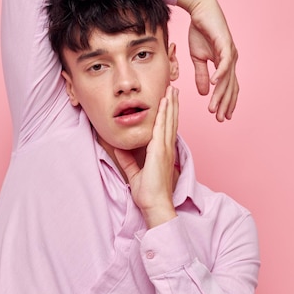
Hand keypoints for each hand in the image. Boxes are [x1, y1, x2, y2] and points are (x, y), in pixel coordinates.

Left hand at [114, 86, 178, 228]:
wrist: (155, 204)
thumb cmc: (148, 193)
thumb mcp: (135, 173)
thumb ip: (128, 161)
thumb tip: (120, 149)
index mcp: (162, 153)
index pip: (166, 129)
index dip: (168, 114)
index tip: (167, 101)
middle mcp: (166, 148)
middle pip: (170, 121)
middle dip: (172, 104)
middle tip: (173, 89)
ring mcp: (165, 148)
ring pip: (169, 121)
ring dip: (170, 104)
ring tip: (172, 90)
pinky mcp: (160, 151)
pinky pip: (162, 128)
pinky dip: (164, 114)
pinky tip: (164, 103)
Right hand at [178, 0, 238, 121]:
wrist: (200, 10)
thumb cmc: (199, 31)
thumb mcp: (197, 58)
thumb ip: (201, 75)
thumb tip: (203, 92)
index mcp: (225, 64)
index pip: (228, 87)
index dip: (226, 102)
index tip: (221, 116)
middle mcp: (231, 60)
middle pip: (230, 87)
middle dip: (224, 104)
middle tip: (219, 118)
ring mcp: (230, 52)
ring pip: (227, 78)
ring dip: (220, 94)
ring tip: (213, 107)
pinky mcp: (225, 44)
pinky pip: (224, 62)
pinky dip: (219, 74)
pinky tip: (213, 84)